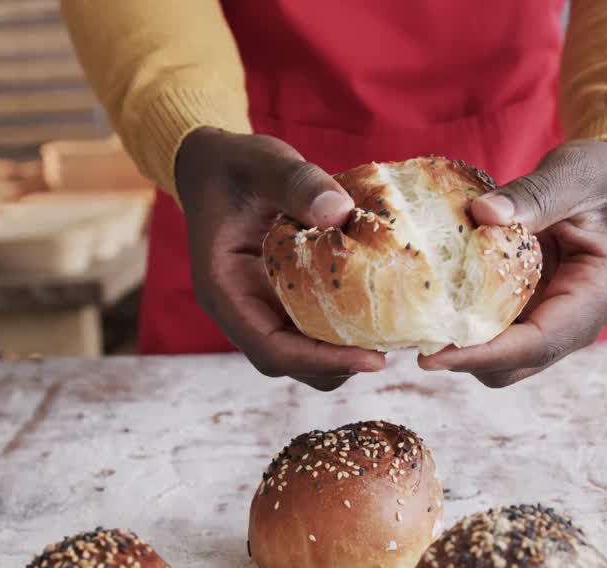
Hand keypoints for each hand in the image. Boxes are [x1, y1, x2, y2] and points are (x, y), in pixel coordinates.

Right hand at [174, 127, 385, 390]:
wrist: (214, 166)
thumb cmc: (234, 164)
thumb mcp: (263, 162)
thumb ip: (297, 183)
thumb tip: (342, 213)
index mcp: (224, 288)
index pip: (271, 348)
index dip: (321, 361)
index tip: (371, 359)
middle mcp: (239, 309)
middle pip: (289, 362)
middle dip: (338, 365)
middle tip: (391, 350)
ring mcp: (259, 307)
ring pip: (301, 353)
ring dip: (342, 354)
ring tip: (389, 337)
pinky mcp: (279, 298)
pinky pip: (310, 328)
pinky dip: (341, 330)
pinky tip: (377, 313)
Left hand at [418, 138, 606, 386]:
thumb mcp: (574, 174)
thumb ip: (532, 195)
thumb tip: (480, 214)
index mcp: (600, 292)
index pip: (539, 341)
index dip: (483, 355)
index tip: (432, 358)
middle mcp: (581, 317)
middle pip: (518, 362)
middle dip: (467, 360)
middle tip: (414, 340)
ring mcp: (559, 314)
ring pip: (507, 354)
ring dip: (465, 344)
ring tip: (419, 325)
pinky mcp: (539, 304)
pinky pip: (502, 326)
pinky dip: (470, 321)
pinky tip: (437, 301)